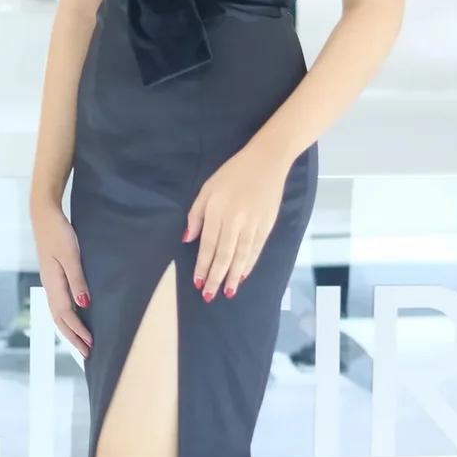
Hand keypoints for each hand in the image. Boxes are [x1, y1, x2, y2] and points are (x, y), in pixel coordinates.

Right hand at [32, 202, 91, 357]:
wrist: (44, 217)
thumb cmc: (59, 234)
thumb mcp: (71, 255)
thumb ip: (77, 280)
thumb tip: (83, 306)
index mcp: (53, 284)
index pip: (65, 315)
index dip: (78, 331)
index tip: (90, 345)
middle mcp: (49, 287)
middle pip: (59, 319)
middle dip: (73, 337)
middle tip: (87, 353)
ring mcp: (49, 283)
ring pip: (58, 313)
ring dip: (69, 330)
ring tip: (80, 342)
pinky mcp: (52, 277)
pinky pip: (58, 304)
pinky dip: (66, 317)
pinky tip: (73, 318)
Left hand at [184, 139, 290, 300]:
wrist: (267, 161)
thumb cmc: (232, 173)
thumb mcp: (207, 188)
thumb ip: (196, 215)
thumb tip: (188, 240)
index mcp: (218, 211)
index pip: (208, 246)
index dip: (203, 266)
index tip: (198, 283)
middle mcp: (236, 221)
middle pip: (224, 256)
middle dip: (216, 278)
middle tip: (210, 296)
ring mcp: (254, 224)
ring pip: (241, 256)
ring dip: (233, 276)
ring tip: (228, 292)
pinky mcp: (267, 225)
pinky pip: (256, 249)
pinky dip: (249, 264)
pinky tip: (243, 274)